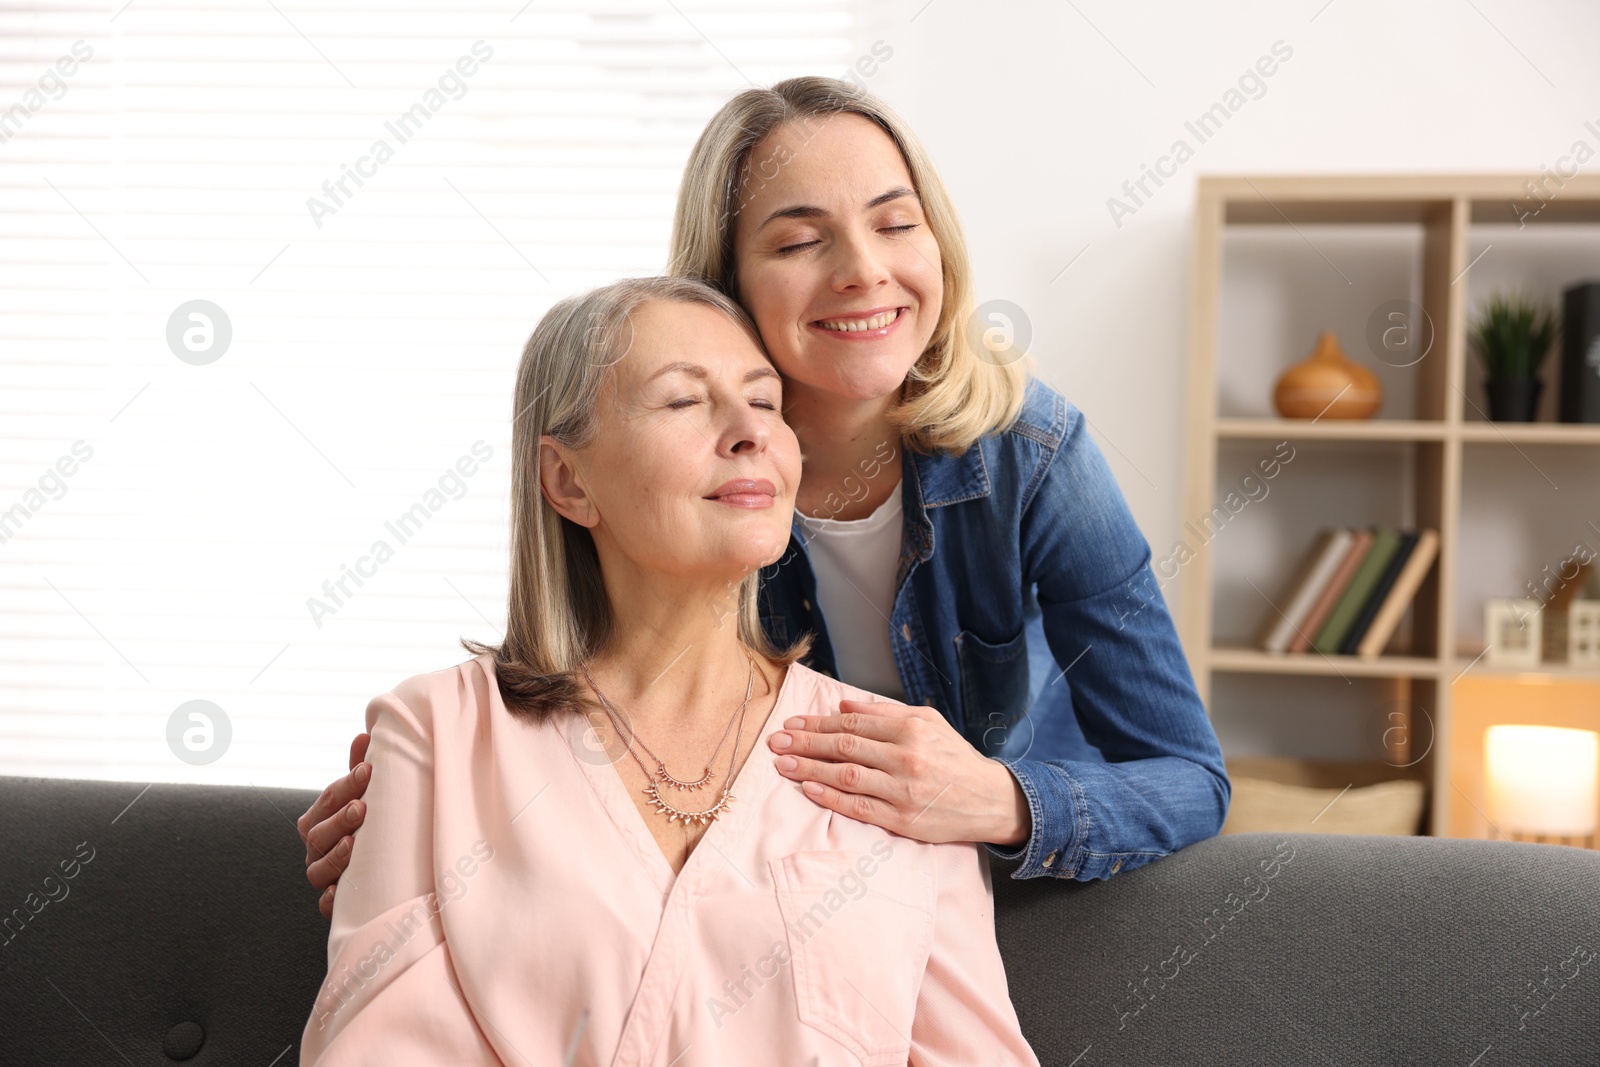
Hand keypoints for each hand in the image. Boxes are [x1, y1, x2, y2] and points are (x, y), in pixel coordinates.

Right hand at [296, 732, 370, 917]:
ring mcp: (322, 878)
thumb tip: (364, 735)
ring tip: (354, 843)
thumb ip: (360, 769)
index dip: (346, 784)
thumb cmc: (368, 824)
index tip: (369, 770)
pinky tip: (341, 891)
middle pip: (318, 835)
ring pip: (318, 871)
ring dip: (335, 856)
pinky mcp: (334, 906)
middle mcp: (315, 850)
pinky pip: (326, 908)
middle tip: (362, 807)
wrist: (376, 869)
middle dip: (339, 819)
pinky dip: (331, 901)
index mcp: (318, 820)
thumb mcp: (364, 796)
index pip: (327, 799)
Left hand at [768, 700, 1031, 846]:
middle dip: (805, 744)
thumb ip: (885, 712)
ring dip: (809, 770)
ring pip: (846, 776)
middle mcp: (906, 757)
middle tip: (776, 742)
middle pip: (843, 748)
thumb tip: (843, 707)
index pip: (852, 725)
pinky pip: (858, 807)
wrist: (991, 799)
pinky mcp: (903, 819)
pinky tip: (809, 789)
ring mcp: (903, 790)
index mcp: (910, 729)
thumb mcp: (929, 722)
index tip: (792, 725)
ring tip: (783, 764)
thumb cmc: (955, 758)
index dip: (817, 724)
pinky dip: (830, 797)